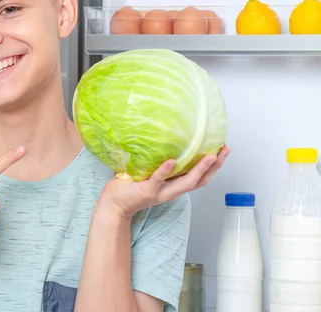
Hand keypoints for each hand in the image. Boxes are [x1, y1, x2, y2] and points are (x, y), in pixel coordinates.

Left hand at [97, 146, 230, 219]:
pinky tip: (171, 160)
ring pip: (185, 183)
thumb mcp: (147, 171)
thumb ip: (156, 158)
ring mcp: (161, 192)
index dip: (213, 167)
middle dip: (215, 166)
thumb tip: (160, 133)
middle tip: (224, 151)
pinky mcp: (147, 191)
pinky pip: (158, 180)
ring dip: (199, 169)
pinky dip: (165, 170)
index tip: (222, 150)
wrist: (113, 205)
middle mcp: (171, 190)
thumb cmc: (128, 186)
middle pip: (200, 181)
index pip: (199, 178)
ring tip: (209, 156)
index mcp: (173, 186)